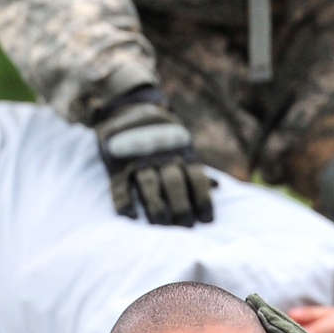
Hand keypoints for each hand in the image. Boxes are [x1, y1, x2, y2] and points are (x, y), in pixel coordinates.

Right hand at [94, 89, 213, 226]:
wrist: (128, 106)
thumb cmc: (161, 133)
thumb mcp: (181, 143)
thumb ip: (194, 165)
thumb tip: (217, 186)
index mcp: (180, 152)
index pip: (196, 177)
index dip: (203, 199)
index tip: (206, 220)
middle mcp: (161, 155)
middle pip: (174, 183)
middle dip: (181, 207)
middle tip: (185, 226)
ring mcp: (138, 158)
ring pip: (149, 184)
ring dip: (156, 206)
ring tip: (162, 225)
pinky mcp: (116, 162)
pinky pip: (120, 184)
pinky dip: (124, 201)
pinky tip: (131, 216)